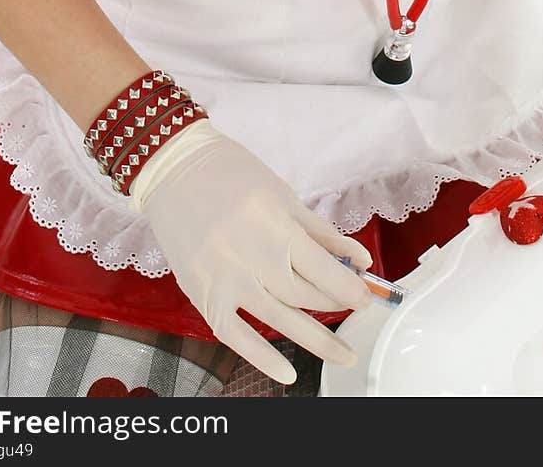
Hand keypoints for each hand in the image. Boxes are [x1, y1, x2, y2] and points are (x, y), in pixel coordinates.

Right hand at [128, 118, 374, 383]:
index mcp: (276, 226)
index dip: (351, 290)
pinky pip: (235, 335)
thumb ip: (321, 231)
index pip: (324, 271)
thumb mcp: (283, 195)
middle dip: (335, 307)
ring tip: (344, 356)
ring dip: (317, 341)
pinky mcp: (202, 295)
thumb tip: (360, 260)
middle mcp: (252, 257)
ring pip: (280, 320)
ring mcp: (225, 280)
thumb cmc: (232, 174)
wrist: (175, 169)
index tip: (367, 299)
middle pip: (305, 296)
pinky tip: (288, 373)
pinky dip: (262, 357)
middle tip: (353, 312)